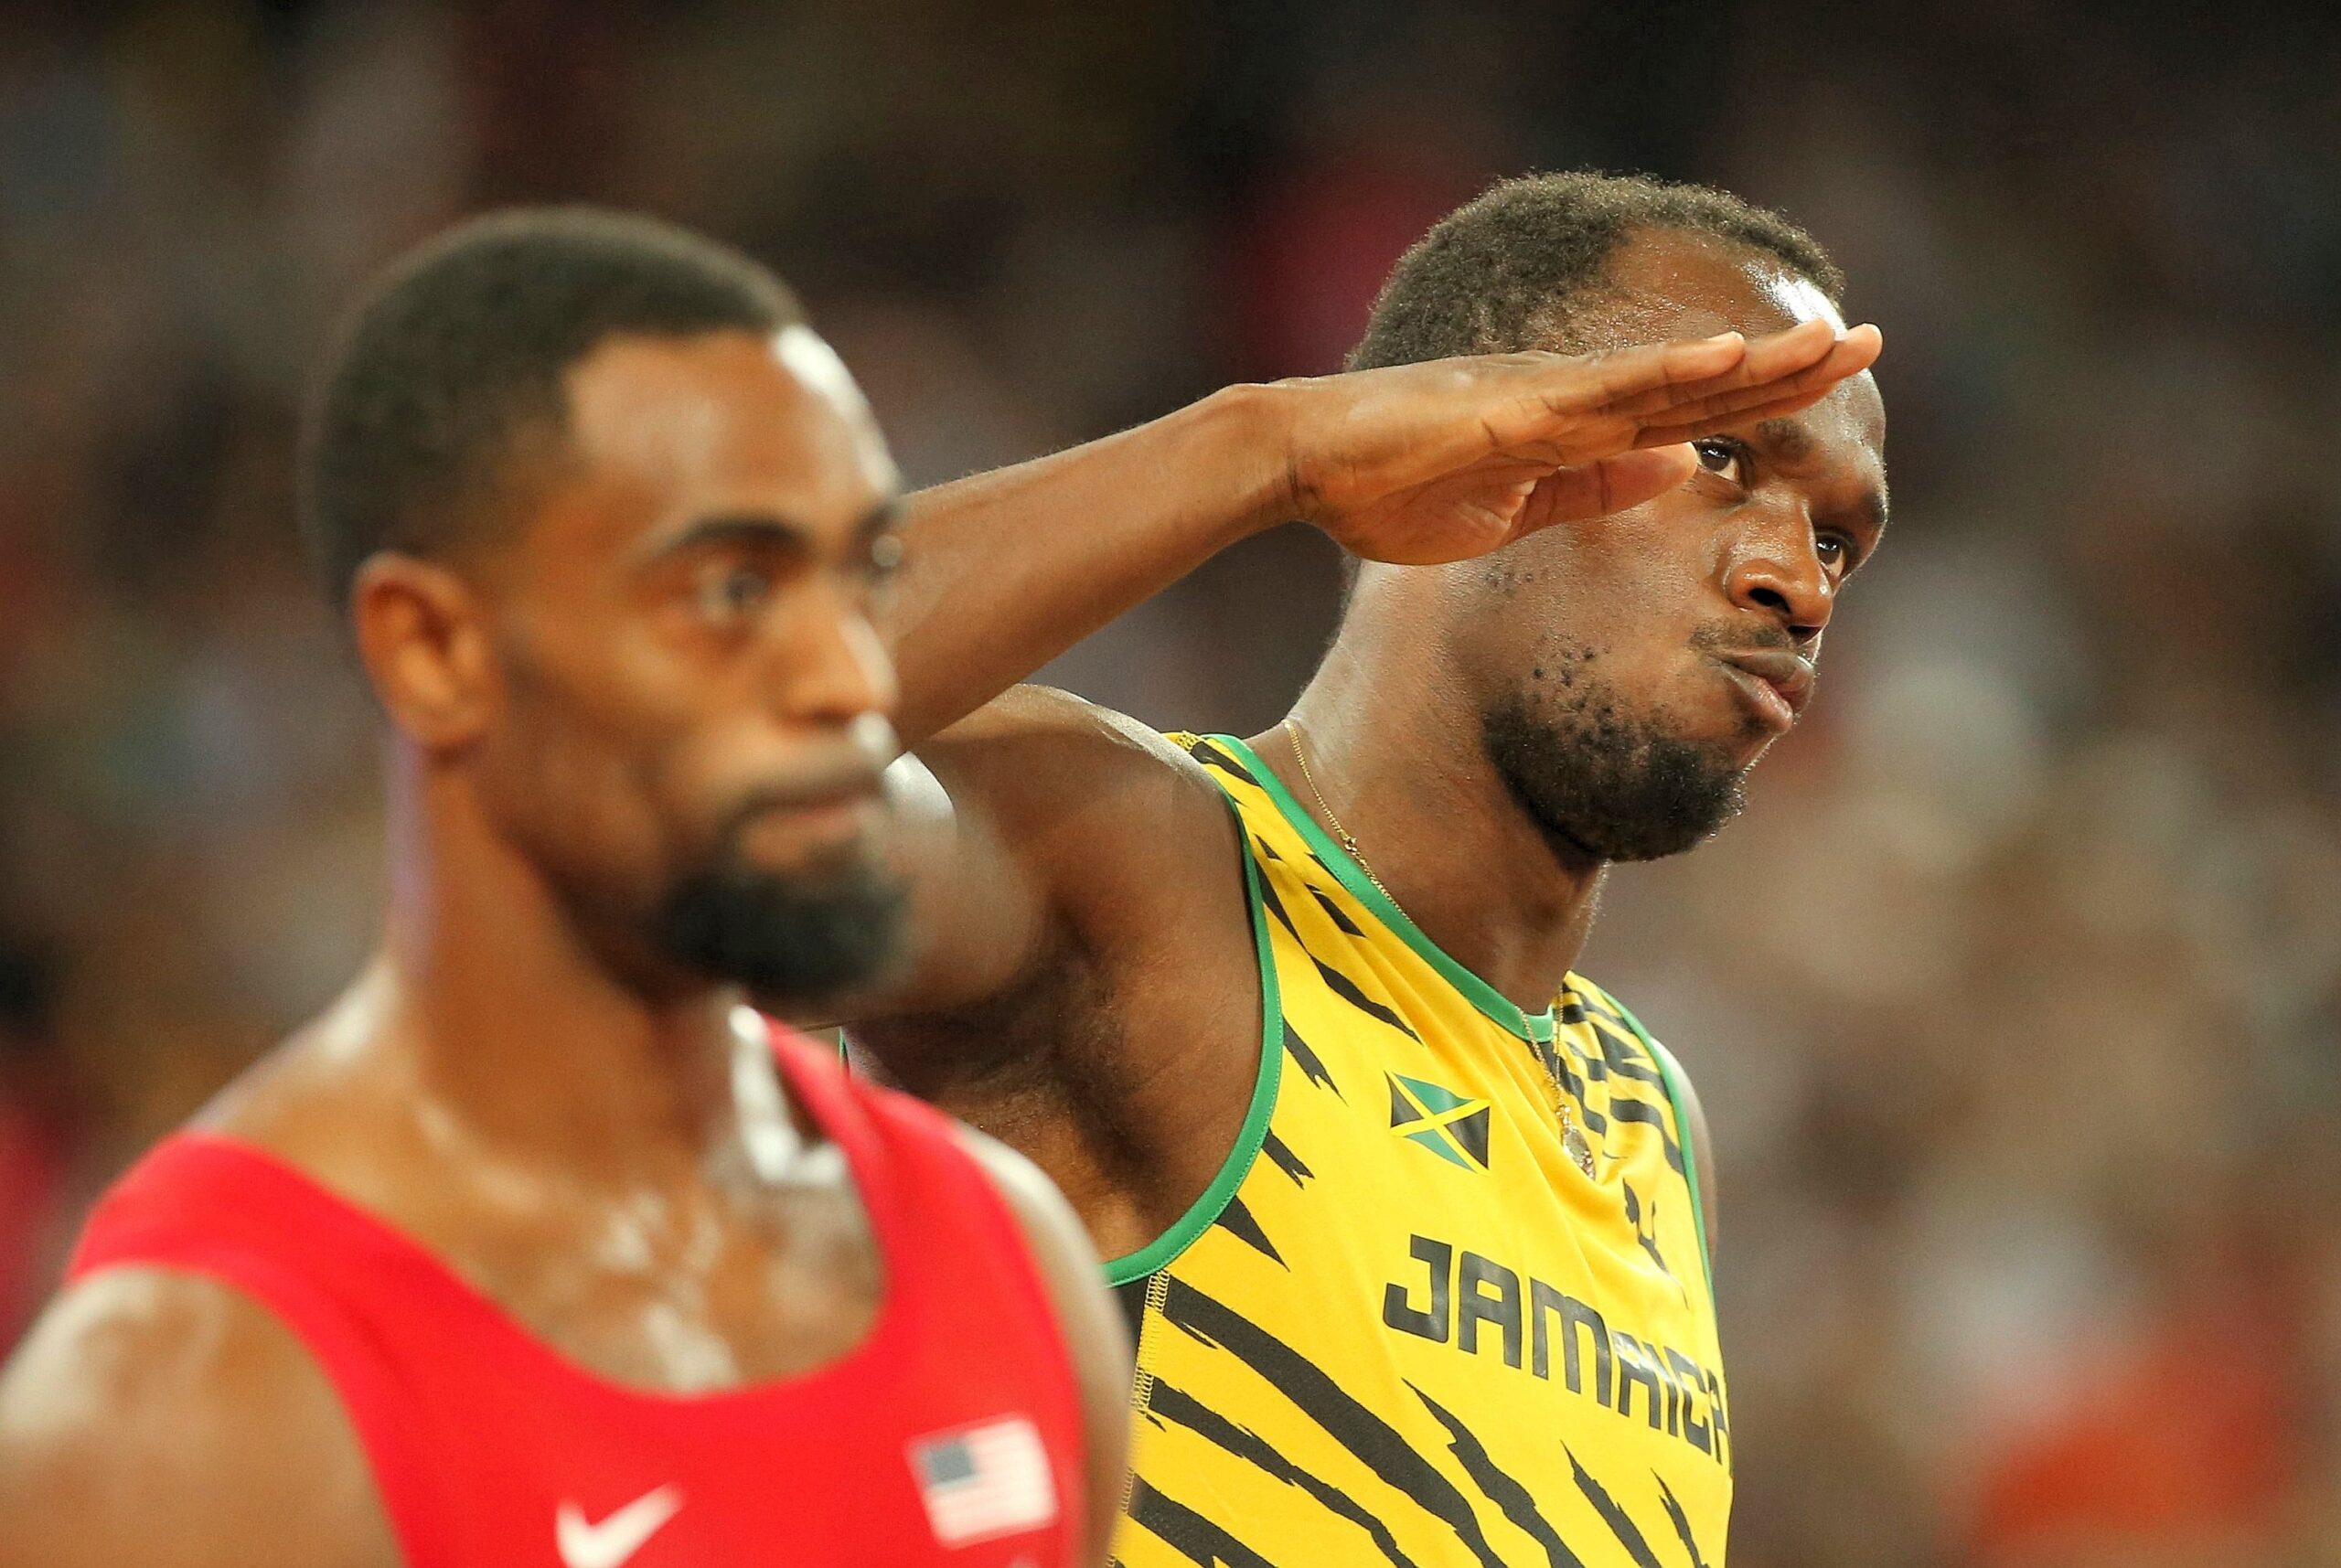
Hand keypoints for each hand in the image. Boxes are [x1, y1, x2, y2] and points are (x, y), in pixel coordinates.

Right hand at [1273, 319, 1881, 563]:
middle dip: (1790, 368)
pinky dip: (1671, 370)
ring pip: (1672, 375)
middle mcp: (1573, 395)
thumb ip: (1588, 488)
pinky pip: (1606, 390)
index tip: (1832, 380)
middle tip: (1874, 341)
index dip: (1763, 394)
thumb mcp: (1506, 512)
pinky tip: (1731, 354)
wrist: (1306, 463)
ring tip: (1834, 342)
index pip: (1690, 408)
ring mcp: (1547, 393)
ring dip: (1757, 361)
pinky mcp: (1513, 404)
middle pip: (1702, 382)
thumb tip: (1673, 466)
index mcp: (1574, 424)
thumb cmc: (1386, 489)